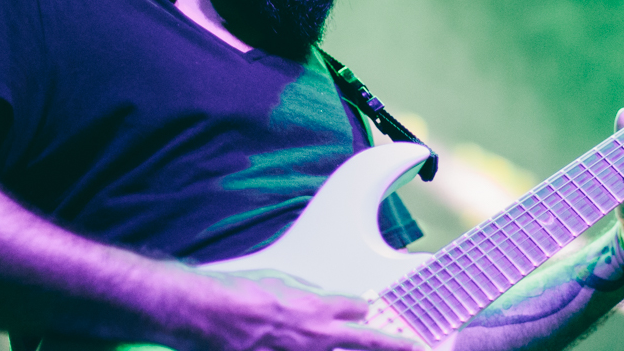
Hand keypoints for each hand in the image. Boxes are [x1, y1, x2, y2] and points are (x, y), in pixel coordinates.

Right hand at [181, 270, 423, 350]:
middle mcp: (317, 335)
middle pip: (366, 341)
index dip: (361, 310)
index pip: (357, 310)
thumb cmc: (240, 290)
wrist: (211, 312)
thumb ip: (303, 293)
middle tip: (412, 348)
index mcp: (318, 307)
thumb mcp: (280, 279)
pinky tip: (306, 349)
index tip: (365, 311)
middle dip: (391, 345)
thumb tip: (312, 300)